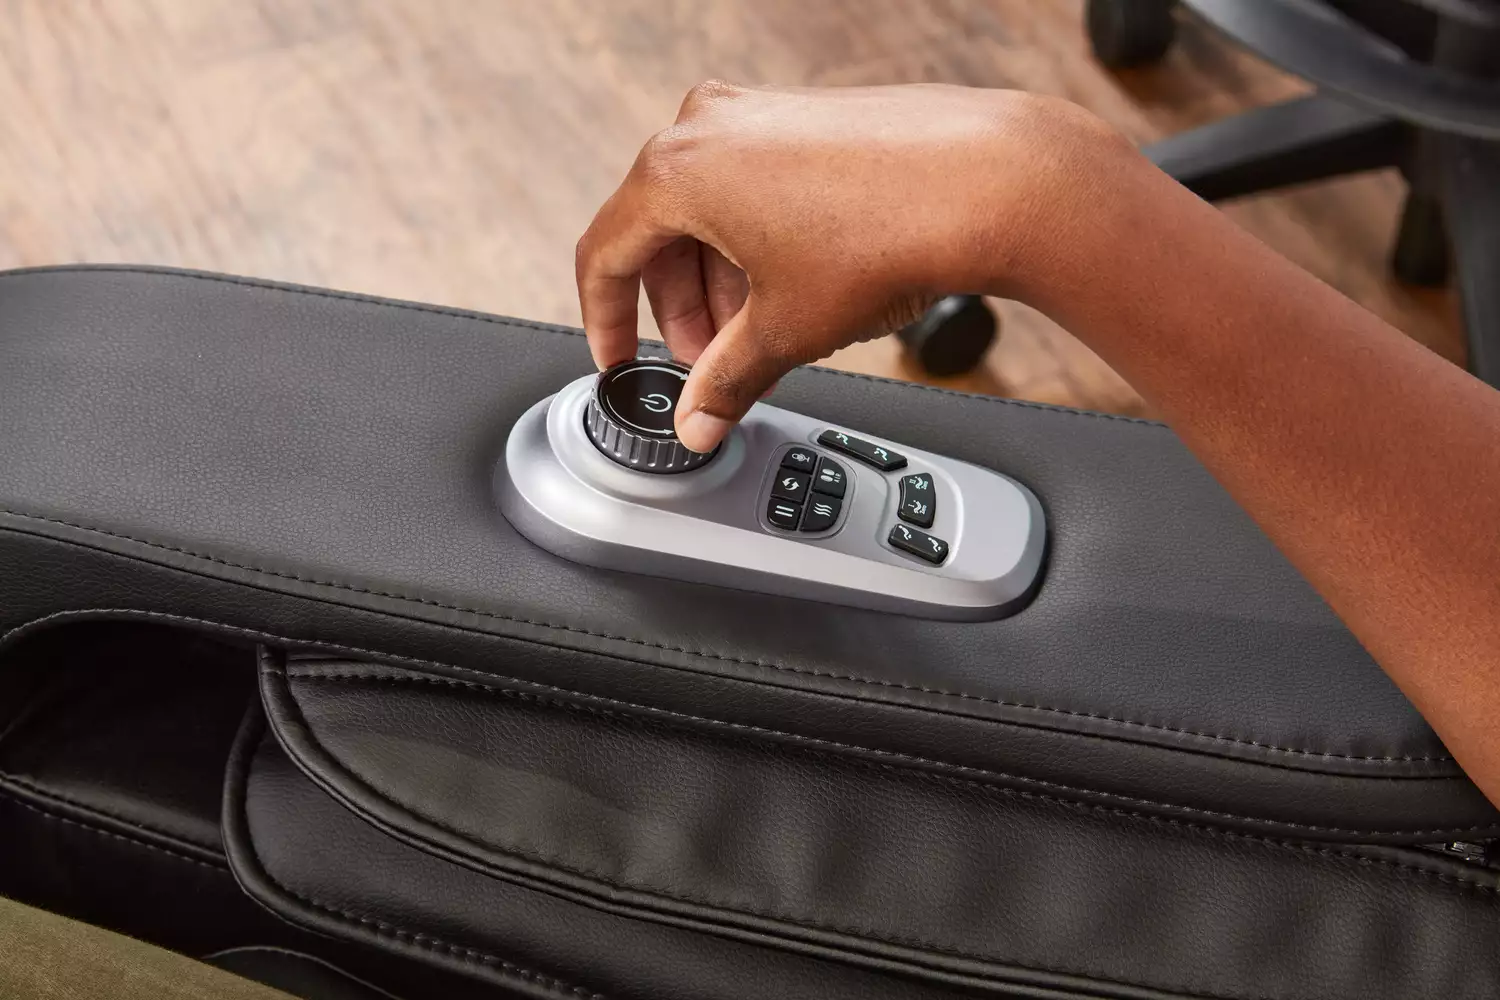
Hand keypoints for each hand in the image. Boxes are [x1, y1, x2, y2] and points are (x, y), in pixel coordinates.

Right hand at [574, 81, 1123, 451]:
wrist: (990, 180)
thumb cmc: (885, 233)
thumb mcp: (786, 330)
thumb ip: (725, 381)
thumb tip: (701, 420)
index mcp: (677, 170)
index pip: (605, 254)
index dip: (606, 323)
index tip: (621, 361)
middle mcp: (708, 125)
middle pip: (660, 234)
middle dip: (681, 311)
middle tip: (712, 365)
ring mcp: (760, 111)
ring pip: (710, 212)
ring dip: (721, 282)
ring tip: (763, 335)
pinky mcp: (805, 116)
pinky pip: (753, 186)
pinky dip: (757, 243)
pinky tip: (796, 288)